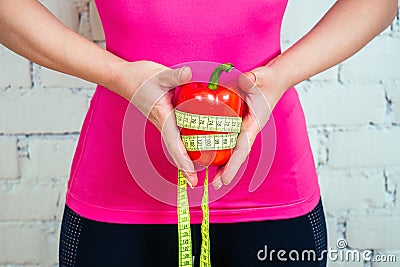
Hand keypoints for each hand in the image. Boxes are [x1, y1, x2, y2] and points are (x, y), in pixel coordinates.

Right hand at [113, 60, 197, 186]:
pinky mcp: (165, 119)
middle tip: (195, 183)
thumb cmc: (140, 78)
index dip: (183, 159)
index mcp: (163, 117)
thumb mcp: (159, 75)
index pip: (173, 142)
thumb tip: (190, 73)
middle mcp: (163, 124)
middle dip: (185, 167)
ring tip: (198, 172)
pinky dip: (184, 146)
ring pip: (176, 145)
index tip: (190, 174)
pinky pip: (176, 136)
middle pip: (175, 150)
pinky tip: (196, 148)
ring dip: (185, 159)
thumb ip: (175, 75)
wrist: (124, 79)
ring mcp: (164, 123)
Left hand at [211, 65, 286, 188]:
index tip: (225, 179)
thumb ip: (253, 79)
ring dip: (224, 163)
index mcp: (254, 124)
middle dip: (228, 170)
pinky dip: (222, 148)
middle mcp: (249, 129)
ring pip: (233, 148)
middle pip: (237, 154)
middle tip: (216, 185)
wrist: (276, 78)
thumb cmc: (269, 80)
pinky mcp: (240, 122)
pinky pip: (230, 138)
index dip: (233, 164)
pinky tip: (211, 152)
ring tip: (212, 178)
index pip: (243, 148)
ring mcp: (244, 127)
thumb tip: (245, 80)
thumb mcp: (261, 78)